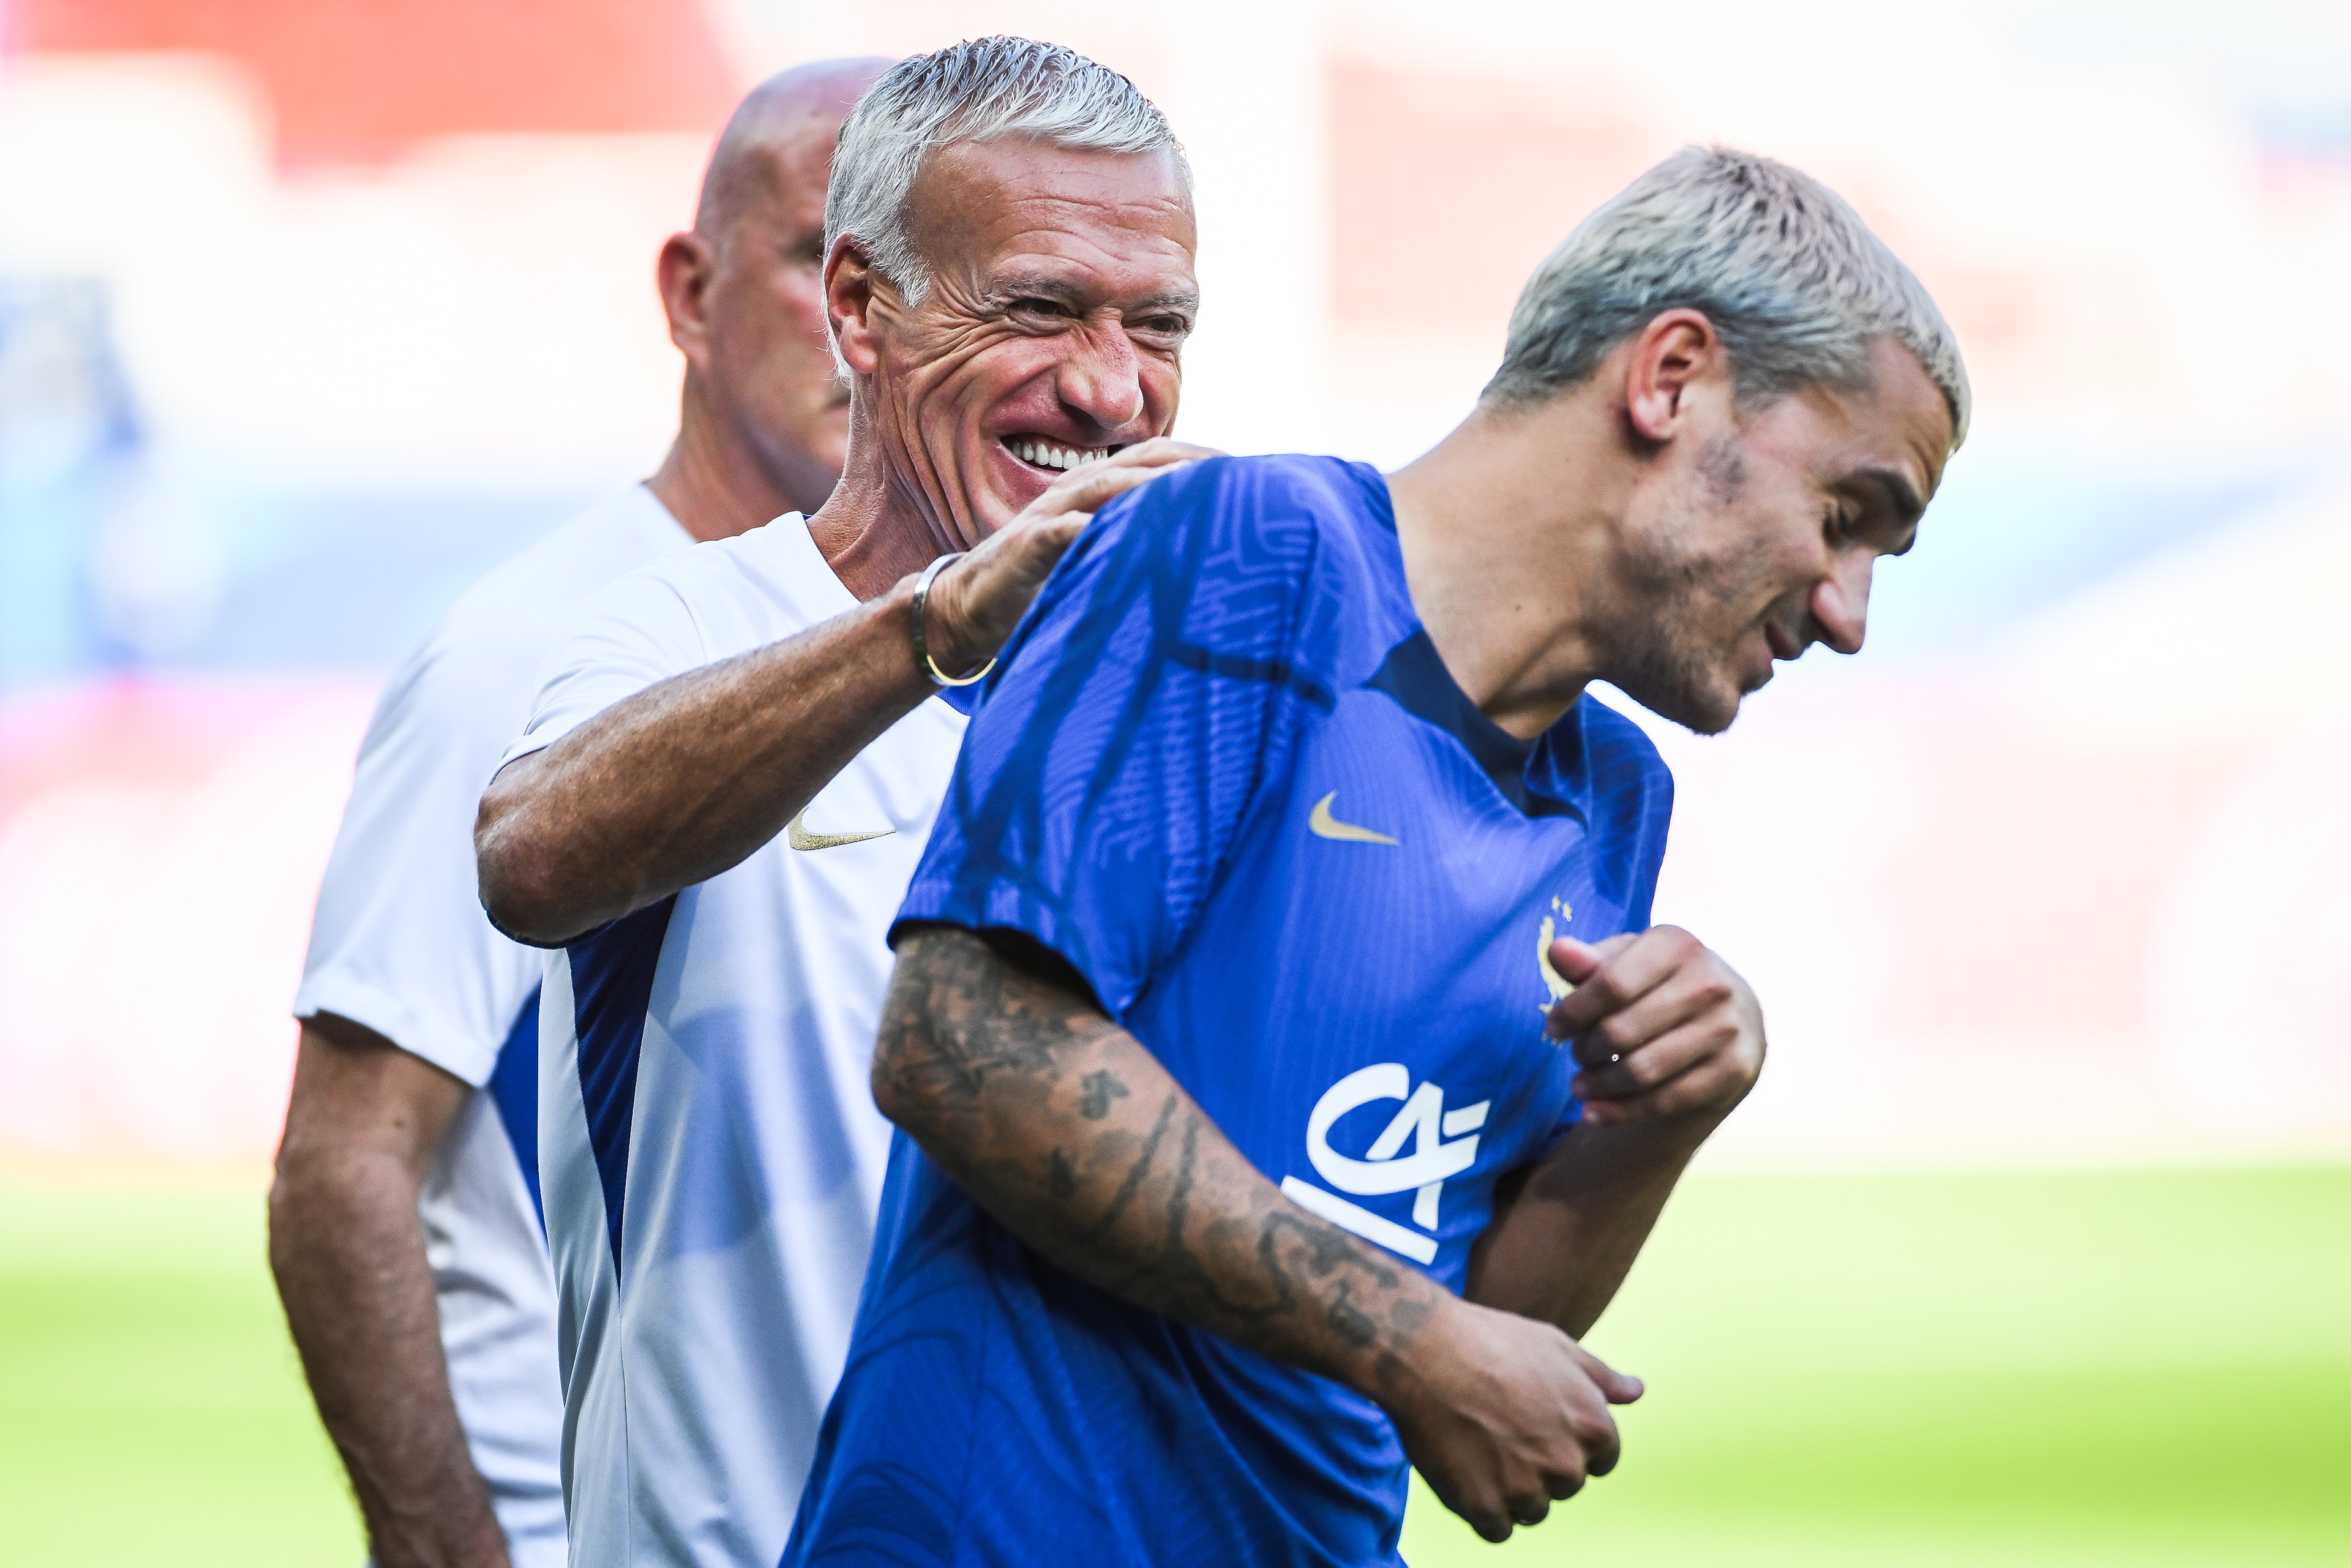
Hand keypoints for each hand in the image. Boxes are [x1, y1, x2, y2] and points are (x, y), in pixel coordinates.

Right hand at [921, 438, 1219, 673]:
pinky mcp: (1028, 547)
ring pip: (1109, 486)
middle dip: (1191, 464)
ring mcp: (1050, 514)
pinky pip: (1064, 531)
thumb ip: (1132, 544)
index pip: (1156, 458)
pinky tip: (1128, 532)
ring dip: (1155, 485)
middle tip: (1241, 476)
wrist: (964, 611)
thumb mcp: (1094, 558)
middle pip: (1142, 462)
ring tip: (1200, 492)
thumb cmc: (1039, 586)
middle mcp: (1075, 491)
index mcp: (1095, 490)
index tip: (1249, 469)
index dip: (1199, 458)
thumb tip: (1196, 554)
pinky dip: (1095, 527)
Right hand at [1380, 1295, 1642, 1541]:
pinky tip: (1466, 1470)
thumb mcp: (1556, 1345)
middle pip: (1564, 1487)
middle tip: (1502, 1428)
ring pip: (1532, 1510)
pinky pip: (1498, 1529)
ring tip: (1481, 1445)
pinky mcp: (1485, 1508)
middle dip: (1539, 1464)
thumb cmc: (1492, 1340)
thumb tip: (1636, 1391)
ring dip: (1511, 1489)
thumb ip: (1601, 1377)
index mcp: (1594, 1428)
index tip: (1535, 1420)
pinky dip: (1483, 1508)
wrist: (1425, 1350)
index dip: (1568, 1440)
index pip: (1600, 1462)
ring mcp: (1525, 1490)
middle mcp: (1567, 1465)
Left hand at [1545, 926, 1764, 1128]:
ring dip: (1599, 1085)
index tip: (1553, 1029)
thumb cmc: (1660, 984)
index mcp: (1678, 945)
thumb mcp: (1627, 963)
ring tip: (1580, 1085)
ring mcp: (1727, 1028)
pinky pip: (1666, 1100)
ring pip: (1642, 1071)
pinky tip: (1594, 1113)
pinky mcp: (1734, 1069)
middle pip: (1621, 1031)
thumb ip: (1589, 962)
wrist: (1731, 1018)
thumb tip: (1556, 952)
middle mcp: (1710, 982)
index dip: (1572, 1012)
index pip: (1610, 984)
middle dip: (1586, 1050)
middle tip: (1577, 1055)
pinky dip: (1622, 1112)